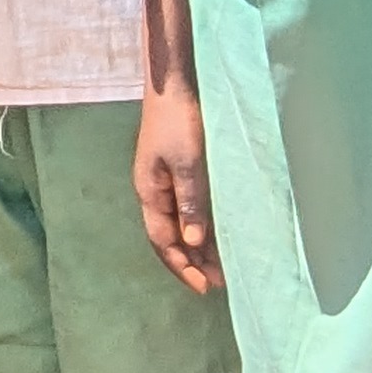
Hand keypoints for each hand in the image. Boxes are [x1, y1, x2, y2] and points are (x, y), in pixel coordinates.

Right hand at [134, 89, 219, 291]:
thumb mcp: (188, 164)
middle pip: (170, 238)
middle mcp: (154, 193)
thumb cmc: (179, 122)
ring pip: (180, 226)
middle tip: (219, 282)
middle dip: (192, 262)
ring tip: (221, 266)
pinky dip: (201, 227)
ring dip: (198, 247)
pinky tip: (215, 234)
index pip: (163, 241)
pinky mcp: (177, 173)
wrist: (174, 86)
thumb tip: (194, 242)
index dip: (183, 266)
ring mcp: (164, 183)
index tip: (205, 286)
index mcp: (150, 193)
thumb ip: (191, 203)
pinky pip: (187, 210)